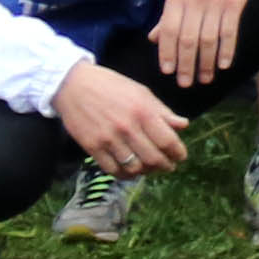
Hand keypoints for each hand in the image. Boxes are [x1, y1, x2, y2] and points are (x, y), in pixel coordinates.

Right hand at [55, 61, 189, 173]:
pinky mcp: (92, 147)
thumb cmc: (111, 86)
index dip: (178, 152)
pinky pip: (113, 170)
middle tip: (168, 166)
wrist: (74, 85)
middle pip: (153, 158)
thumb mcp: (141, 92)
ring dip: (146, 171)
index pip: (168, 141)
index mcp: (143, 111)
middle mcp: (127, 127)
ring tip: (149, 168)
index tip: (180, 156)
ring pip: (134, 168)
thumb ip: (162, 111)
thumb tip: (183, 125)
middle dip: (165, 165)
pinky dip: (124, 174)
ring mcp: (109, 139)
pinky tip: (130, 170)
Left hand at [146, 0, 257, 91]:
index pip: (170, 30)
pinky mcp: (234, 4)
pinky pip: (230, 32)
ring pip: (209, 39)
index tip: (168, 71)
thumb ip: (167, 15)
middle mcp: (195, 0)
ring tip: (205, 79)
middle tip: (185, 83)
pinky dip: (227, 50)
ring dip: (207, 62)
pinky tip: (223, 65)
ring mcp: (216, 2)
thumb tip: (153, 39)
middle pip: (189, 39)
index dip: (168, 52)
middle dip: (186, 64)